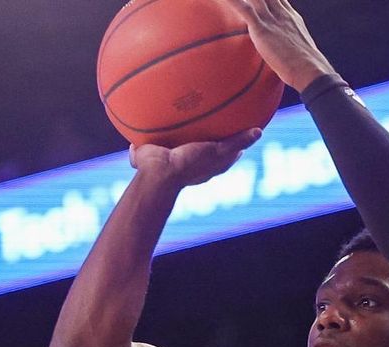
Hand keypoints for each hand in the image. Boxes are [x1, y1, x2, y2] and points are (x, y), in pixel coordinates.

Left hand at [129, 128, 261, 187]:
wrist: (161, 175)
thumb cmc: (149, 171)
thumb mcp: (142, 158)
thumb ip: (138, 152)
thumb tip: (130, 148)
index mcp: (193, 167)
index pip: (208, 163)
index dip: (215, 158)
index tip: (219, 148)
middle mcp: (207, 166)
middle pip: (224, 158)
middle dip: (233, 150)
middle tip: (240, 140)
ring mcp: (215, 161)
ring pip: (234, 151)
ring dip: (244, 142)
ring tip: (256, 132)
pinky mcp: (218, 153)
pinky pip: (238, 142)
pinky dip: (248, 137)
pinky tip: (258, 129)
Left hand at [225, 0, 336, 91]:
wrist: (309, 70)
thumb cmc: (305, 68)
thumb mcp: (298, 53)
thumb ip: (289, 49)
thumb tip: (285, 60)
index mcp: (290, 17)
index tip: (265, 0)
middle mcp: (281, 13)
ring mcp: (272, 19)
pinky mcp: (263, 28)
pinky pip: (244, 10)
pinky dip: (233, 3)